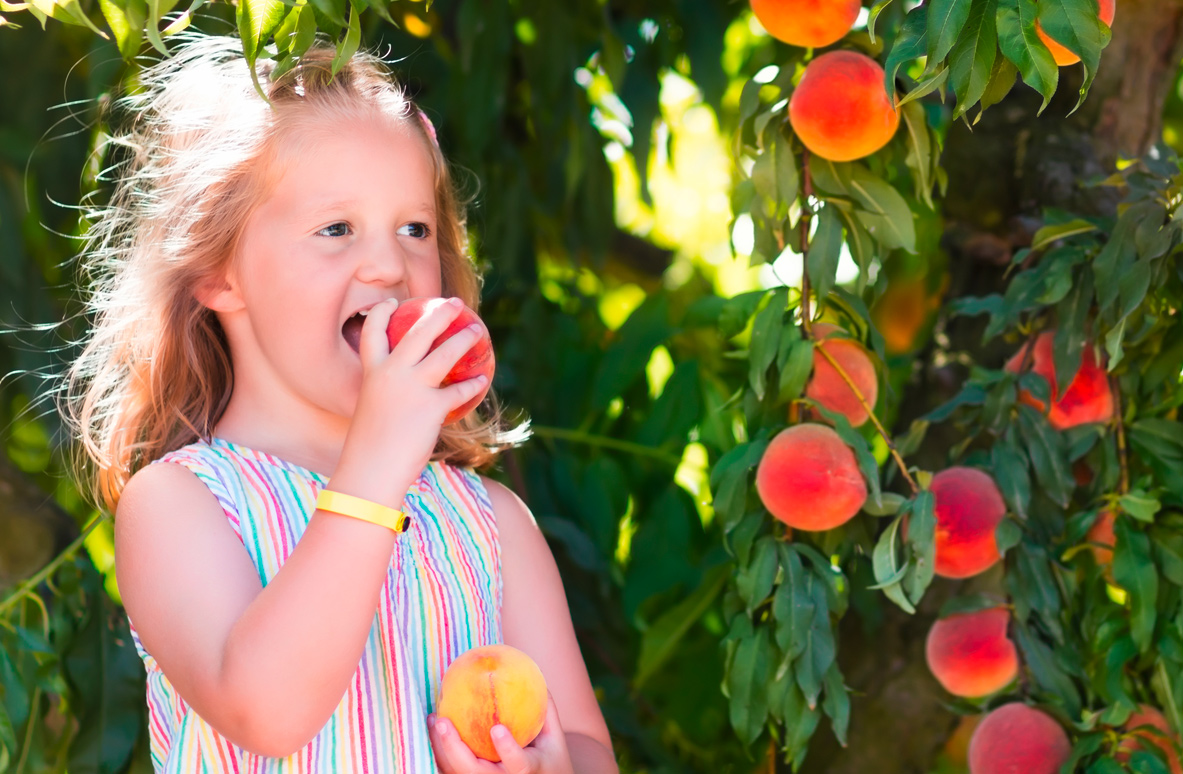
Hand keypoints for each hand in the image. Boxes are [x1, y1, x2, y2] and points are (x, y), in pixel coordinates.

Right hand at [334, 297, 488, 504]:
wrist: (371, 471)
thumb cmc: (369, 445)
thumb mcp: (372, 408)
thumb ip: (387, 392)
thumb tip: (408, 387)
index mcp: (371, 372)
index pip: (373, 332)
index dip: (382, 312)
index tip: (393, 303)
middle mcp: (391, 373)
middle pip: (419, 331)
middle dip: (439, 313)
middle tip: (455, 303)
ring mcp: (413, 388)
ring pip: (446, 353)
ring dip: (465, 338)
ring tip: (477, 330)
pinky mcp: (432, 408)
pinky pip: (459, 391)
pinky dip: (473, 385)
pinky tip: (482, 380)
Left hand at [428, 694, 573, 773]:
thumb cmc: (551, 761)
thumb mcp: (554, 739)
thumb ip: (545, 710)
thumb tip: (533, 674)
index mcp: (528, 771)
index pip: (517, 764)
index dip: (507, 748)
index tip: (497, 729)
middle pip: (473, 772)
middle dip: (454, 748)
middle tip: (442, 721)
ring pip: (457, 772)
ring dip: (440, 748)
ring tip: (434, 719)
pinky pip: (453, 770)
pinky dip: (441, 751)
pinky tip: (436, 728)